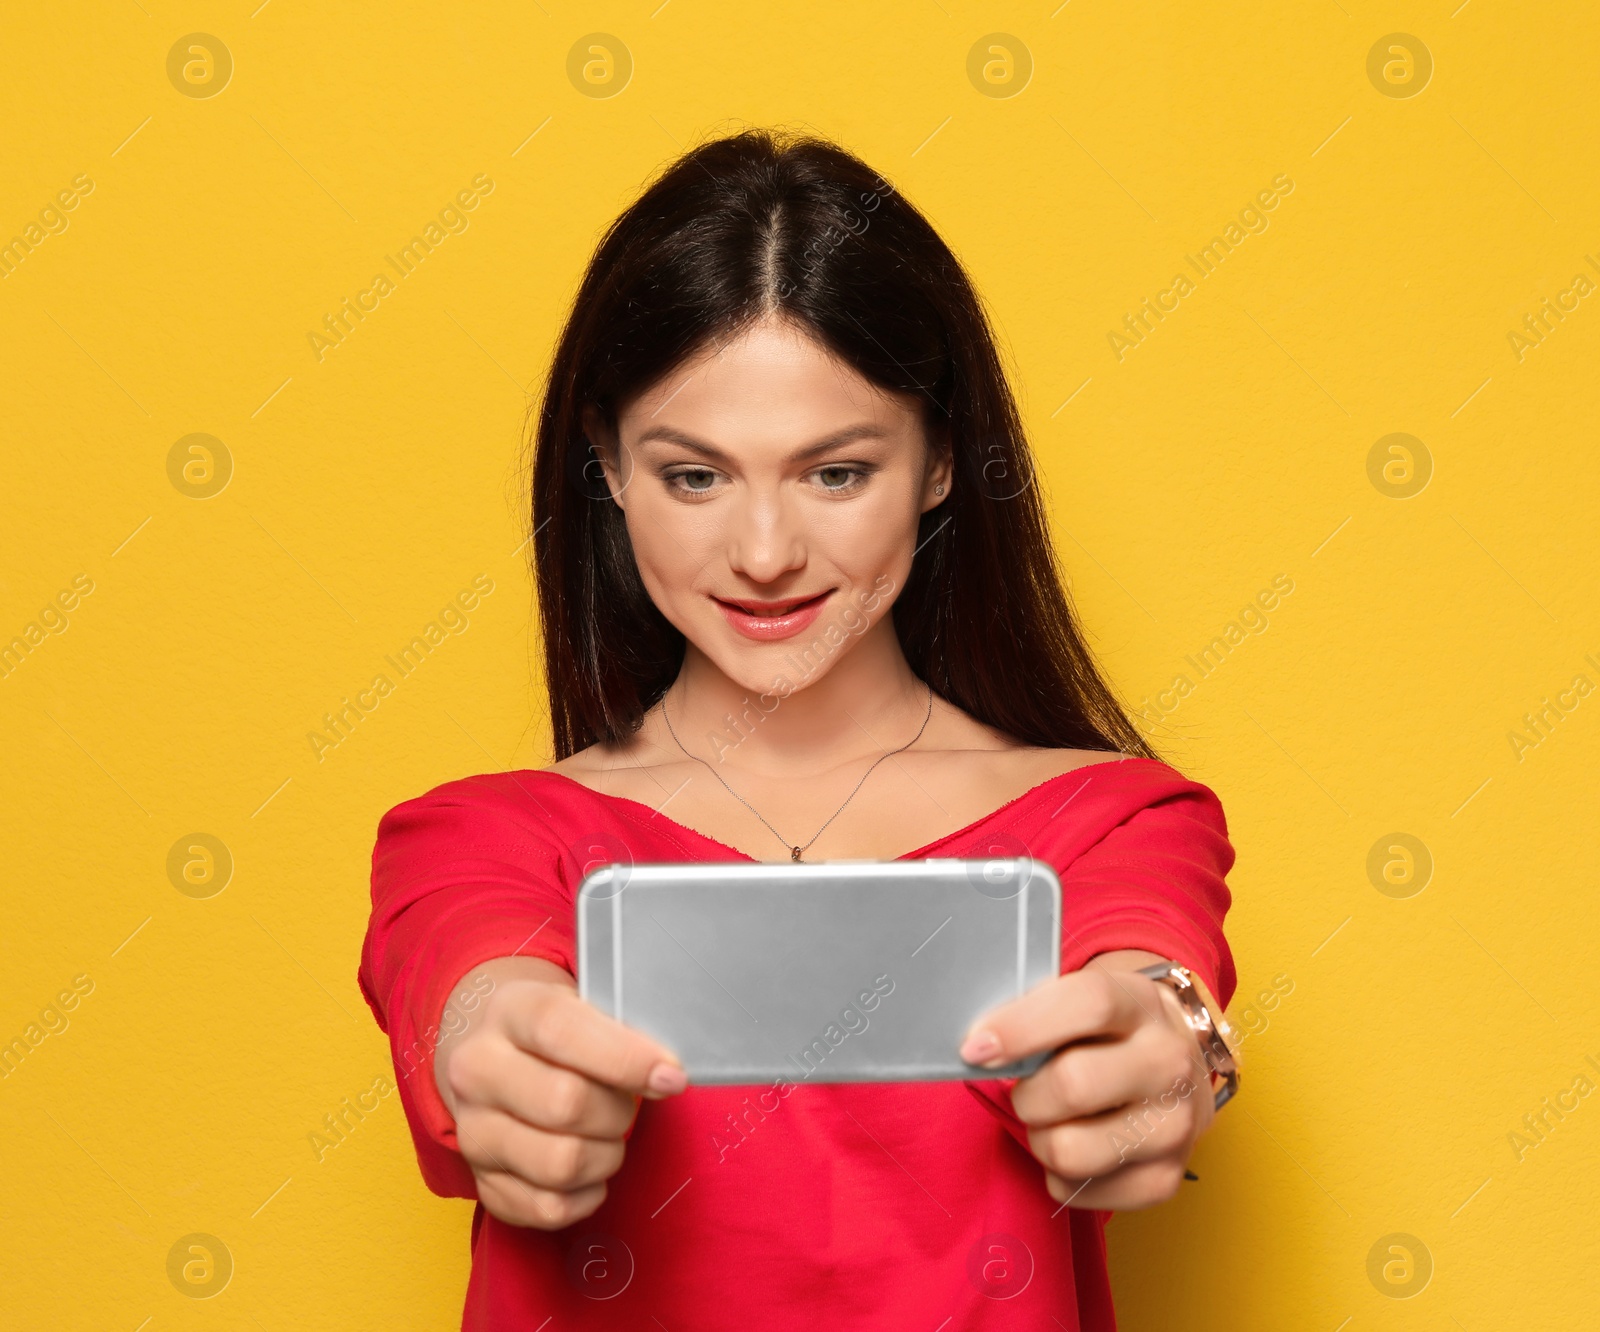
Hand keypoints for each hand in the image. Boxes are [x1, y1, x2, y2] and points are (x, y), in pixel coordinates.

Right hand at [435, 956, 687, 1228]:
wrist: (494, 1054)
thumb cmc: (556, 1034)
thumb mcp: (582, 1005)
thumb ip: (622, 1032)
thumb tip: (666, 1076)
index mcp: (509, 1011)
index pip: (561, 1031)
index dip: (625, 1058)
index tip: (671, 1077)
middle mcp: (477, 1071)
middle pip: (565, 1104)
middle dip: (618, 1111)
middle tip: (628, 1105)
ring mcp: (472, 1131)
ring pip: (560, 1163)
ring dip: (606, 1156)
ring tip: (609, 1136)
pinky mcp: (483, 1182)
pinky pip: (549, 1209)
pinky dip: (587, 1196)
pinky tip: (591, 1170)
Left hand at [958, 951, 1213, 1209]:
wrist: (1179, 1066)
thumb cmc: (1107, 1032)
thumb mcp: (1082, 999)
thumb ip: (1035, 1012)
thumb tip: (977, 1046)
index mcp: (1142, 1003)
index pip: (1087, 1005)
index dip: (1022, 1027)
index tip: (975, 1048)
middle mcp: (1169, 1063)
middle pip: (1073, 1086)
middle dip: (1026, 1094)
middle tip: (1023, 1090)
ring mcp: (1174, 1126)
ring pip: (1070, 1150)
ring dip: (1039, 1138)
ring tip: (1050, 1119)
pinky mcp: (1165, 1179)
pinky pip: (1077, 1192)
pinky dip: (1057, 1174)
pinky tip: (1074, 1142)